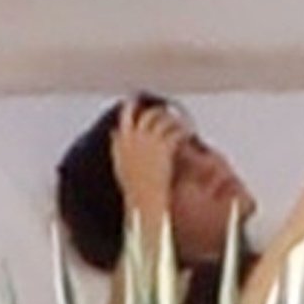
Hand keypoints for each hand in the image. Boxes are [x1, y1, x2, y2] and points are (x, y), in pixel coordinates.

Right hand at [110, 100, 186, 223]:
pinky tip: (189, 133)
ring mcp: (149, 141)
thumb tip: (114, 134)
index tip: (140, 102)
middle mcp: (134, 138)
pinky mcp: (164, 146)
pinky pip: (175, 131)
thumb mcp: (121, 167)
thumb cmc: (135, 189)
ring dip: (173, 119)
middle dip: (158, 110)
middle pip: (146, 114)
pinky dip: (182, 130)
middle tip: (168, 112)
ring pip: (162, 119)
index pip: (126, 116)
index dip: (133, 106)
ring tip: (182, 122)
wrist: (146, 202)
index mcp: (122, 142)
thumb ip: (118, 148)